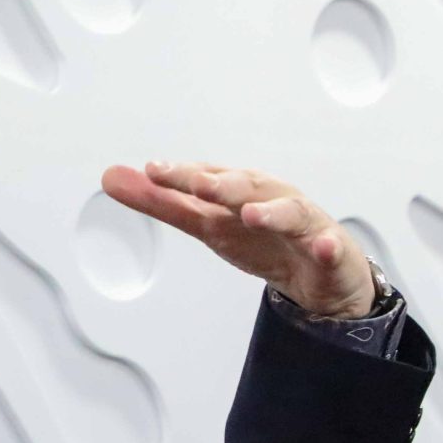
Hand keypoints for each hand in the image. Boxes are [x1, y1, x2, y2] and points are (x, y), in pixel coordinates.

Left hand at [101, 160, 376, 317]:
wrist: (319, 272)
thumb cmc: (261, 237)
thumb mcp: (205, 223)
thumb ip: (161, 202)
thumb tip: (110, 177)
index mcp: (240, 190)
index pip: (208, 177)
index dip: (183, 175)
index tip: (154, 170)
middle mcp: (272, 198)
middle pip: (248, 187)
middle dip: (224, 184)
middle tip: (198, 184)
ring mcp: (304, 224)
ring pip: (290, 213)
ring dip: (272, 212)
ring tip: (252, 214)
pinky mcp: (330, 252)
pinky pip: (331, 249)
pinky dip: (329, 247)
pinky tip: (325, 246)